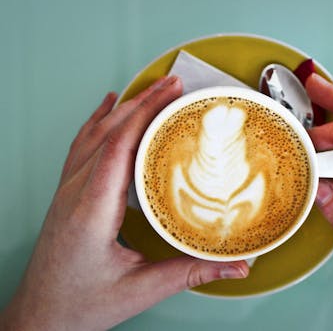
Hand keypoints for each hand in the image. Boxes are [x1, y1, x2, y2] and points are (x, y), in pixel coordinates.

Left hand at [0, 76, 248, 330]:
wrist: (40, 318)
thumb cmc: (80, 305)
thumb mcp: (141, 290)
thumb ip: (192, 273)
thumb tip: (235, 265)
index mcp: (93, 210)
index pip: (120, 145)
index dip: (147, 112)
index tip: (171, 91)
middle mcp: (75, 193)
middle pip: (108, 131)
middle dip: (143, 101)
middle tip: (173, 82)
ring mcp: (67, 191)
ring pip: (92, 134)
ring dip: (122, 108)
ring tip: (149, 89)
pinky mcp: (67, 195)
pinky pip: (81, 146)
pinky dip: (95, 121)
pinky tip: (105, 108)